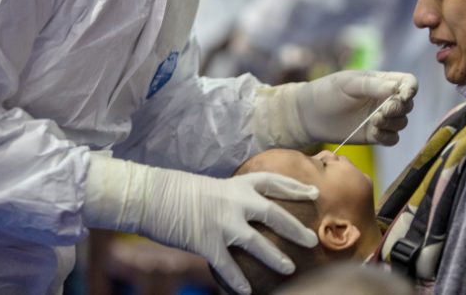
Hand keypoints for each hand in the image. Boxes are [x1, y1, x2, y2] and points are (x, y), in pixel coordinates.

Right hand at [83, 154, 318, 294]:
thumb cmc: (180, 191)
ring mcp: (221, 222)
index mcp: (237, 184)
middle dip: (295, 228)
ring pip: (256, 242)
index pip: (273, 182)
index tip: (314, 194)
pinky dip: (237, 281)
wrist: (151, 194)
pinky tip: (247, 293)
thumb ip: (234, 199)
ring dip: (275, 257)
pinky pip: (227, 266)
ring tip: (290, 270)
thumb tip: (249, 212)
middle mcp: (234, 201)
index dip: (296, 188)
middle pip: (274, 213)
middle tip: (312, 239)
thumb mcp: (213, 187)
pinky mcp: (206, 242)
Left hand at [251, 70, 417, 147]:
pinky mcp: (374, 135)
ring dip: (392, 123)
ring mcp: (380, 118)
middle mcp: (385, 100)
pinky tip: (374, 132)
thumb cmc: (327, 92)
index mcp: (382, 81)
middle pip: (408, 105)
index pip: (408, 82)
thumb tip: (397, 88)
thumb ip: (373, 86)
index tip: (403, 95)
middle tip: (382, 110)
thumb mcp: (349, 84)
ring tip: (374, 121)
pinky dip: (388, 137)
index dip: (411, 89)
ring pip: (402, 123)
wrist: (309, 115)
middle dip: (399, 108)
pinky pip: (392, 139)